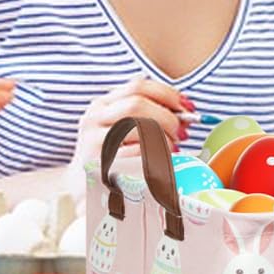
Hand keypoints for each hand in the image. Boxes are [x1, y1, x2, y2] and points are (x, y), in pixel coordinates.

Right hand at [71, 76, 189, 168]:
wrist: (86, 187)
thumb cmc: (116, 154)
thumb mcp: (125, 127)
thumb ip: (151, 113)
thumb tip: (186, 110)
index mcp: (102, 105)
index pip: (137, 86)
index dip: (167, 94)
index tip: (187, 107)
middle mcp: (94, 120)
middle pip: (137, 104)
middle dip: (167, 117)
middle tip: (181, 133)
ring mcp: (94, 143)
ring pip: (138, 128)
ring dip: (164, 139)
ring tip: (171, 149)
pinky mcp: (100, 165)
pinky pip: (137, 155)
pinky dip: (156, 157)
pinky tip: (160, 164)